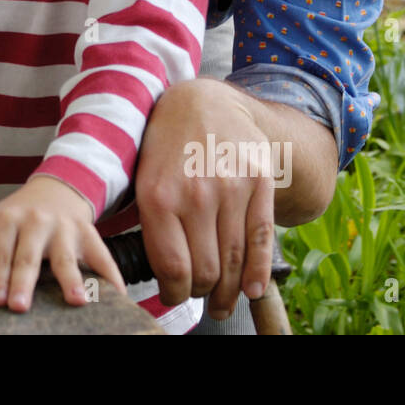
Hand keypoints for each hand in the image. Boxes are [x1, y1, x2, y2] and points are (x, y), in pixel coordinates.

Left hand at [0, 176, 125, 312]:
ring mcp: (65, 228)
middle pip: (29, 255)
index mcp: (6, 219)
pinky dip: (111, 276)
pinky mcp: (89, 235)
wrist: (53, 191)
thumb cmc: (9, 217)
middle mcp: (36, 222)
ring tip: (76, 300)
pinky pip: (102, 257)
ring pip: (67, 256)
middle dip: (24, 280)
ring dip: (71, 279)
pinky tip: (116, 294)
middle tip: (20, 306)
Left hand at [134, 78, 276, 319]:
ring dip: (229, 291)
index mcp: (158, 196)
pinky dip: (258, 271)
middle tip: (200, 298)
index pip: (172, 267)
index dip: (175, 292)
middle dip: (202, 294)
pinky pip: (261, 237)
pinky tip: (251, 289)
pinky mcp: (259, 181)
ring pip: (234, 260)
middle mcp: (196, 194)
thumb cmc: (166, 146)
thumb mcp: (143, 179)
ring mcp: (232, 187)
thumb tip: (165, 276)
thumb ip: (152, 224)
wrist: (202, 102)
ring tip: (224, 302)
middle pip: (206, 270)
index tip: (174, 295)